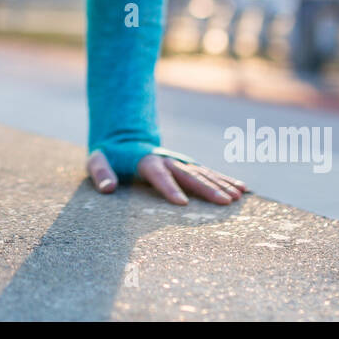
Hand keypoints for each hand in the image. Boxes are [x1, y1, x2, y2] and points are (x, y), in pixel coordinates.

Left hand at [87, 149, 249, 205]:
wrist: (124, 135)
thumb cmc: (108, 154)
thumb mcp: (97, 160)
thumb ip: (100, 173)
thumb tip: (108, 188)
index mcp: (144, 159)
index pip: (158, 174)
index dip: (169, 188)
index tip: (182, 204)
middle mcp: (166, 158)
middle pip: (187, 173)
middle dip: (206, 188)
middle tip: (224, 202)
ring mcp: (178, 160)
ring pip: (202, 172)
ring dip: (220, 184)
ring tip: (237, 197)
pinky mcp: (186, 163)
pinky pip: (207, 172)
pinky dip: (225, 179)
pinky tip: (242, 189)